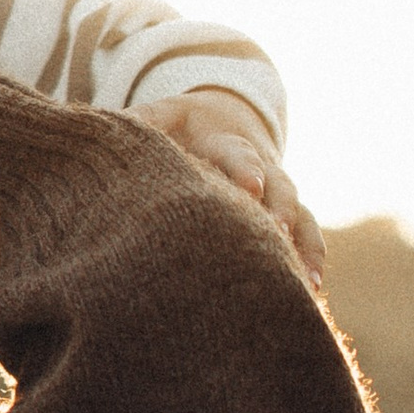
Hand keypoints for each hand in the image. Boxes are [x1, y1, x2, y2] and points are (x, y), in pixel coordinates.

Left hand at [133, 91, 326, 287]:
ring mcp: (278, 193)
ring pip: (302, 217)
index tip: (250, 189)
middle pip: (279, 187)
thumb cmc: (180, 125)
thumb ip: (138, 125)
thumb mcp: (161, 115)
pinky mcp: (287, 215)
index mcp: (226, 141)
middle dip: (280, 211)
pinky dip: (311, 263)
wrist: (225, 117)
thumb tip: (102, 134)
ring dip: (304, 248)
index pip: (238, 155)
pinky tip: (311, 297)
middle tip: (277, 234)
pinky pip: (308, 237)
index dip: (244, 170)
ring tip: (306, 284)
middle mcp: (263, 167)